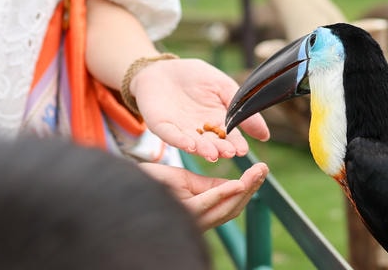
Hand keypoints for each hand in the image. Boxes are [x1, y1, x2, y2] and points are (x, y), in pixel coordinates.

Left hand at [130, 57, 271, 161]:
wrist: (163, 67)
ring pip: (193, 143)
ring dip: (203, 149)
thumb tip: (265, 135)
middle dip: (220, 149)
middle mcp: (200, 131)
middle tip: (229, 153)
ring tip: (213, 154)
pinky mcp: (163, 126)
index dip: (236, 143)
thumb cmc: (195, 76)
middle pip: (212, 143)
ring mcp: (181, 130)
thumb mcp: (223, 87)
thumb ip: (242, 108)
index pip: (229, 136)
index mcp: (217, 122)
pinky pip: (171, 136)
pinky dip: (180, 141)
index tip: (243, 150)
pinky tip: (190, 145)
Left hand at [140, 160, 268, 230]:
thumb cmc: (152, 183)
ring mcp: (191, 218)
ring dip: (243, 191)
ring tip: (256, 174)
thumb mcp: (185, 181)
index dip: (250, 187)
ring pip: (224, 208)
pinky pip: (206, 204)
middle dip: (252, 189)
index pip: (233, 201)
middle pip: (233, 207)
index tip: (262, 169)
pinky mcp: (181, 213)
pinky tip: (236, 183)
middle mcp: (199, 218)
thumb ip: (208, 186)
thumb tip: (233, 185)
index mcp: (202, 210)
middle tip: (264, 170)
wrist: (123, 186)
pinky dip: (222, 194)